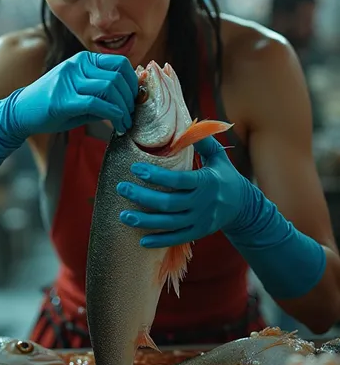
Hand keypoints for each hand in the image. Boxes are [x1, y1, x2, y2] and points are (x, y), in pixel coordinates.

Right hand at [11, 51, 138, 137]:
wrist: (21, 112)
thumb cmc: (53, 105)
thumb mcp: (80, 92)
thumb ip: (104, 92)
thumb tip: (132, 98)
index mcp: (83, 60)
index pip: (120, 63)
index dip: (133, 82)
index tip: (134, 99)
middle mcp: (77, 66)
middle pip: (117, 76)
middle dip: (130, 99)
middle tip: (131, 115)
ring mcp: (69, 81)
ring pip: (109, 88)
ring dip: (123, 109)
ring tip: (125, 122)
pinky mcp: (63, 100)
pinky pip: (97, 104)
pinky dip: (113, 115)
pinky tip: (117, 125)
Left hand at [116, 136, 246, 246]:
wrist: (243, 206)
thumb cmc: (225, 176)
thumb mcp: (218, 157)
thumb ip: (203, 142)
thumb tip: (187, 123)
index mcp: (206, 182)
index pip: (178, 180)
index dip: (156, 176)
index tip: (135, 168)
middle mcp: (203, 203)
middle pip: (169, 203)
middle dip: (142, 197)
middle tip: (121, 188)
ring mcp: (200, 221)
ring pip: (169, 223)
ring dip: (145, 221)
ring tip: (123, 215)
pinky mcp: (199, 233)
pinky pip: (177, 239)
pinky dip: (159, 241)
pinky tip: (141, 240)